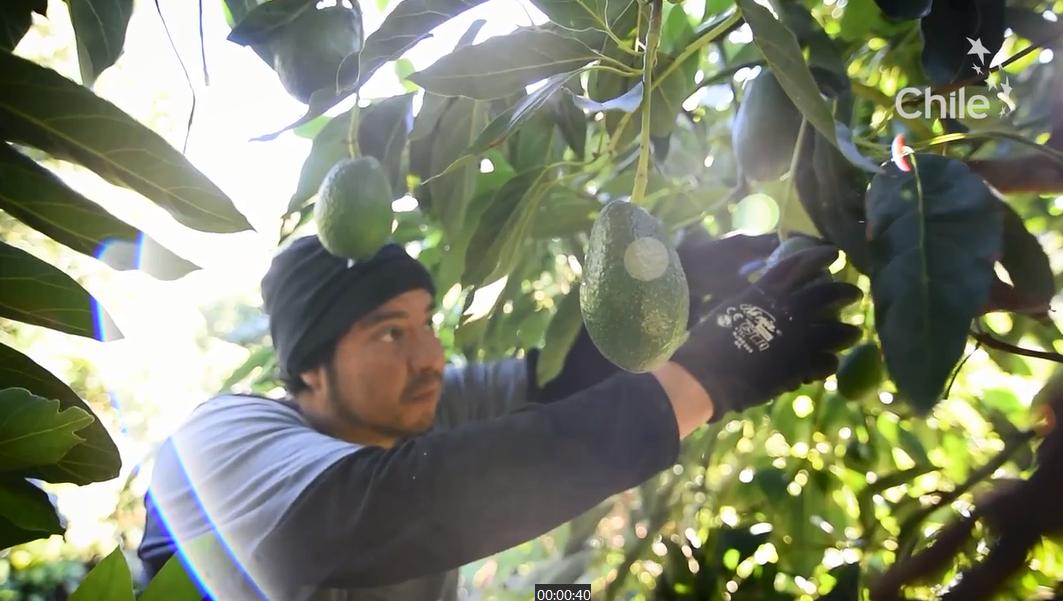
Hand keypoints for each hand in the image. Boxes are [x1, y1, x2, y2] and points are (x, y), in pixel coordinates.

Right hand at [670, 245, 861, 421]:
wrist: (708, 375)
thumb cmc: (710, 340)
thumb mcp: (733, 308)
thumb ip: (755, 300)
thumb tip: (768, 295)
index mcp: (767, 292)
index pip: (799, 265)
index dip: (820, 256)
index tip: (835, 253)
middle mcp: (788, 311)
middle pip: (828, 295)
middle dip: (845, 292)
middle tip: (855, 294)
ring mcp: (798, 339)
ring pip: (837, 332)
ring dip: (847, 332)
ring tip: (854, 333)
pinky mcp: (801, 367)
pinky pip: (827, 362)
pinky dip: (829, 362)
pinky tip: (828, 363)